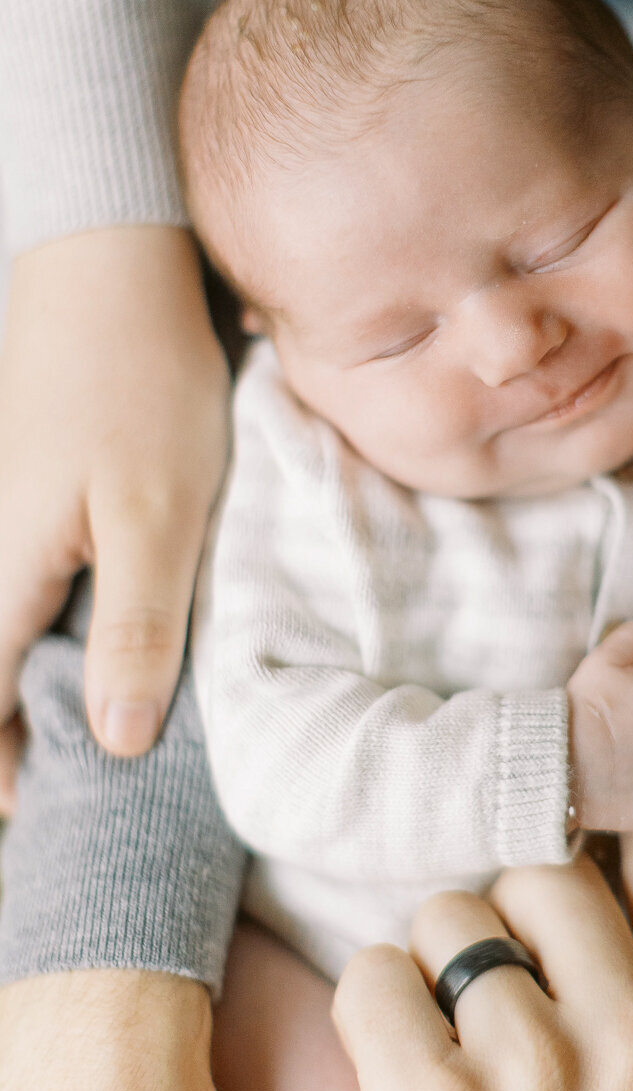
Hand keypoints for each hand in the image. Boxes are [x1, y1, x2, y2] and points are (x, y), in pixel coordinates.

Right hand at [0, 226, 229, 759]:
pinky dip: (48, 626)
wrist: (110, 265)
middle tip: (70, 794)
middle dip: (14, 734)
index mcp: (1, 576)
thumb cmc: (140, 386)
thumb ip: (135, 630)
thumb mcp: (158, 516)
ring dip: (31, 683)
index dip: (5, 774)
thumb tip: (117, 741)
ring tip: (86, 731)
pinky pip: (25, 584)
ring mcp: (0, 520)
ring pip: (3, 628)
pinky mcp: (28, 493)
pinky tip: (95, 639)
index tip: (38, 825)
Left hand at [334, 829, 632, 1090]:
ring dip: (433, 967)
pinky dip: (371, 1008)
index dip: (608, 840)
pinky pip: (374, 974)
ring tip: (453, 1048)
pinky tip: (396, 1067)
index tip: (573, 860)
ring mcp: (539, 1076)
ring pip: (450, 916)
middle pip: (545, 870)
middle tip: (497, 990)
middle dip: (505, 914)